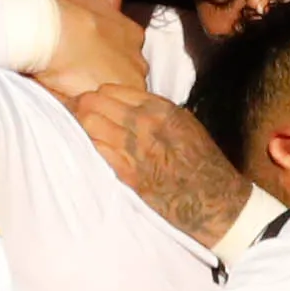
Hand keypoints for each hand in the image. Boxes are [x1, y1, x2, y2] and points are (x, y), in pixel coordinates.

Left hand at [59, 79, 254, 248]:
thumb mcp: (185, 125)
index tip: (90, 102)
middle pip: (94, 103)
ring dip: (80, 126)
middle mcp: (147, 124)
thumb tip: (126, 105)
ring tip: (76, 130)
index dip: (96, 95)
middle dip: (80, 107)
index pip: (112, 90)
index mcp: (162, 109)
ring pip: (90, 125)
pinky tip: (90, 149)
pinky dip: (90, 147)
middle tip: (74, 114)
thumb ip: (156, 112)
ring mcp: (136, 150)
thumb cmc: (203, 163)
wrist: (215, 201)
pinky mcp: (129, 175)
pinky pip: (97, 152)